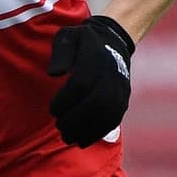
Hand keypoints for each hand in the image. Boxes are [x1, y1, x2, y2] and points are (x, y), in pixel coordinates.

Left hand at [47, 15, 134, 147]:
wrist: (113, 40)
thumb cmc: (82, 40)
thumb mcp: (67, 36)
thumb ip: (60, 53)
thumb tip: (53, 74)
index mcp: (95, 59)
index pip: (81, 84)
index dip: (65, 101)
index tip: (52, 110)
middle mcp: (111, 74)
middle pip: (96, 102)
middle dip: (76, 120)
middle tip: (60, 128)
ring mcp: (120, 88)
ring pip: (108, 114)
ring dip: (87, 130)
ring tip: (69, 138)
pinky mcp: (124, 98)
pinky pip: (115, 119)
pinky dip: (99, 132)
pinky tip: (83, 141)